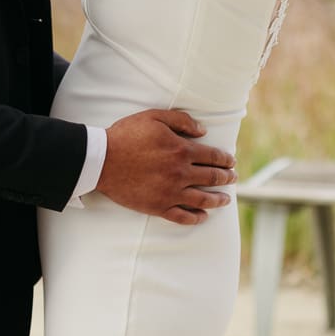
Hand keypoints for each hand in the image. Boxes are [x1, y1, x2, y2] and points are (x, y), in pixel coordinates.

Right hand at [97, 109, 237, 225]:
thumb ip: (181, 121)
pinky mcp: (158, 206)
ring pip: (202, 199)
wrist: (101, 160)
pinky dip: (196, 218)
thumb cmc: (126, 135)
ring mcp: (170, 192)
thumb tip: (203, 131)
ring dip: (218, 199)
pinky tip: (203, 217)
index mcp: (181, 150)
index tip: (231, 161)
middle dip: (226, 178)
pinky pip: (182, 216)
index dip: (225, 159)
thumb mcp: (154, 117)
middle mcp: (180, 173)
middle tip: (233, 178)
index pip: (212, 156)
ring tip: (226, 199)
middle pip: (211, 178)